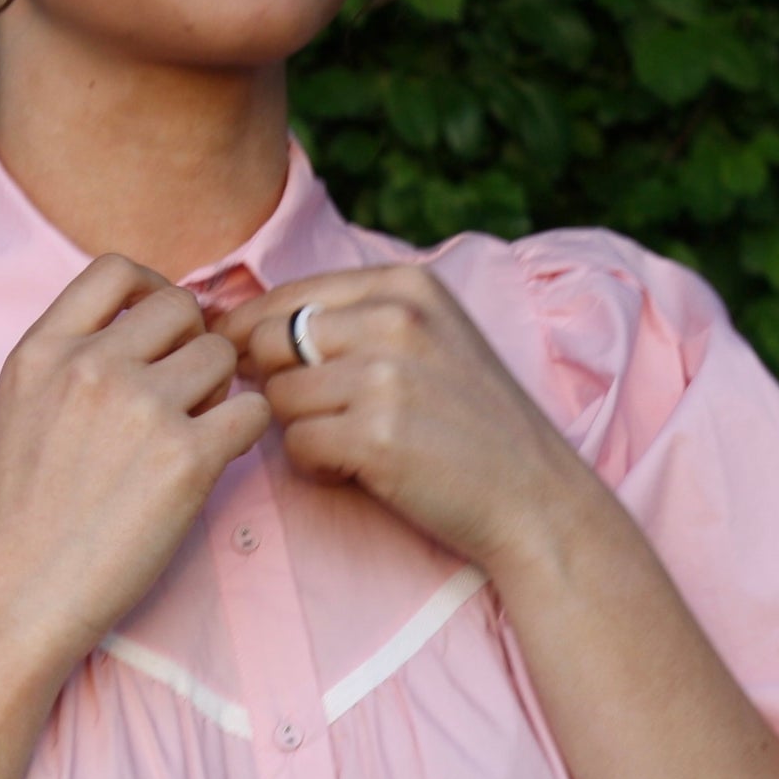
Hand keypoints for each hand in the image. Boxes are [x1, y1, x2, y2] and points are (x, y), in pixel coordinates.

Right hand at [0, 254, 271, 677]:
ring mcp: (140, 408)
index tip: (161, 331)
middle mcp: (91, 365)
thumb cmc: (25, 515)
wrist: (22, 592)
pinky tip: (218, 458)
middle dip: (191, 346)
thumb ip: (71, 357)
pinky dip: (246, 432)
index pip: (116, 269)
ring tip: (190, 436)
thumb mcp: (21, 409)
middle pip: (181, 309)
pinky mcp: (186, 458)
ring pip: (221, 357)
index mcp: (43, 349)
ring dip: (219, 391)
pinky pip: (251, 412)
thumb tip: (148, 322)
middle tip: (182, 397)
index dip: (153, 291)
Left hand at [210, 263, 599, 575]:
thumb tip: (245, 327)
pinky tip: (357, 470)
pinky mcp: (375, 437)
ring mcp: (385, 377)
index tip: (246, 365)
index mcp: (405, 285)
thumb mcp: (429, 339)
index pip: (287, 295)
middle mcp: (394, 319)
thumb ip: (353, 321)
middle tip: (318, 415)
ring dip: (300, 430)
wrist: (533, 493)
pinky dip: (316, 467)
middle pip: (269, 343)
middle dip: (275, 383)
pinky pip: (295, 445)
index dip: (252, 333)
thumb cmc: (469, 422)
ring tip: (351, 445)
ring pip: (277, 397)